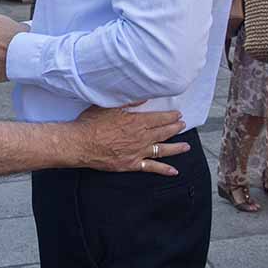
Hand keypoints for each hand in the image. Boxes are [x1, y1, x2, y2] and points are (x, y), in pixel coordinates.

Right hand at [73, 104, 189, 175]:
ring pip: (162, 150)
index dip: (170, 116)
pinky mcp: (132, 164)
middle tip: (183, 125)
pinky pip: (151, 168)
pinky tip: (174, 171)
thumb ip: (128, 101)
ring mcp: (138, 152)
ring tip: (186, 146)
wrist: (80, 144)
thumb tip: (143, 97)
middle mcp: (141, 138)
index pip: (159, 118)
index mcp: (136, 122)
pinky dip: (164, 170)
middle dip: (175, 128)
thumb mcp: (109, 106)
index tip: (178, 114)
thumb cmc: (92, 123)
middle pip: (163, 132)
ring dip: (176, 147)